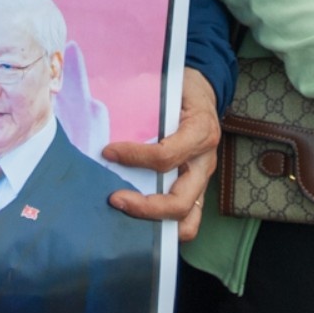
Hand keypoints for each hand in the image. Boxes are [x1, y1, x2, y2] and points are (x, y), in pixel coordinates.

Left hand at [103, 68, 219, 240]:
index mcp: (200, 132)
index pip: (166, 156)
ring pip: (187, 221)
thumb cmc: (183, 89)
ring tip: (125, 213)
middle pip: (179, 202)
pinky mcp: (197, 189)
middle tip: (114, 198)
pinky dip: (162, 225)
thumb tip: (108, 121)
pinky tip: (135, 215)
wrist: (205, 92)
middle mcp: (205, 162)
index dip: (134, 157)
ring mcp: (203, 180)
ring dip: (154, 223)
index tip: (108, 151)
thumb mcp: (170, 87)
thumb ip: (147, 105)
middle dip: (144, 207)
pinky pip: (185, 219)